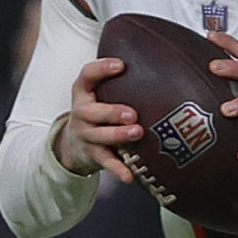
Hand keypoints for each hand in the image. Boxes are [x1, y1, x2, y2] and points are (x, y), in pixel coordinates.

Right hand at [51, 56, 140, 178]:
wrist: (72, 144)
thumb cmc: (97, 111)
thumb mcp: (100, 93)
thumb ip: (121, 81)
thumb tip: (165, 62)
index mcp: (84, 92)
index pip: (87, 75)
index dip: (101, 69)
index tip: (121, 65)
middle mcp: (82, 112)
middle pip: (92, 112)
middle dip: (112, 112)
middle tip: (132, 114)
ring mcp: (86, 135)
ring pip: (99, 136)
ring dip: (118, 135)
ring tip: (137, 133)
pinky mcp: (93, 155)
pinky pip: (106, 162)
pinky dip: (118, 169)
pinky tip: (129, 176)